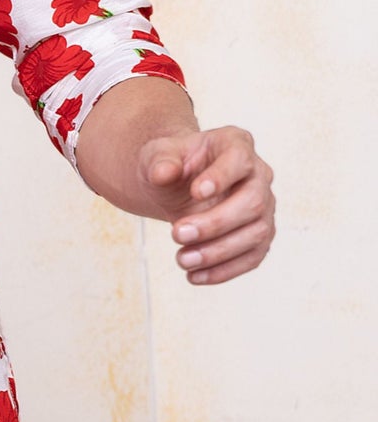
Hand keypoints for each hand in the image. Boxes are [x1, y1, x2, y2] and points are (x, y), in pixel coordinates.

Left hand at [139, 123, 275, 284]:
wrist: (176, 184)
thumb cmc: (171, 164)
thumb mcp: (157, 155)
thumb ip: (160, 161)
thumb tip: (164, 173)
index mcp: (236, 144)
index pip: (239, 159)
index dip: (222, 177)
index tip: (195, 192)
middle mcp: (259, 175)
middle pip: (253, 202)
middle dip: (215, 223)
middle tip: (176, 234)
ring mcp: (264, 206)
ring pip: (257, 234)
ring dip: (219, 252)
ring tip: (182, 260)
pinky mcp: (259, 235)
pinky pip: (253, 257)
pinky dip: (224, 271)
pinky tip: (195, 276)